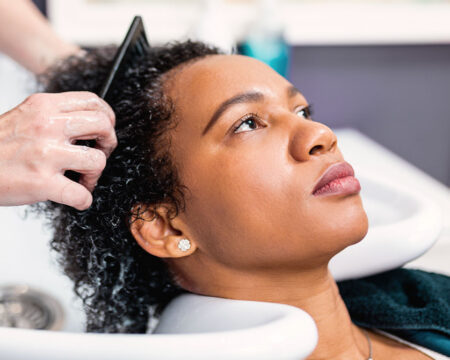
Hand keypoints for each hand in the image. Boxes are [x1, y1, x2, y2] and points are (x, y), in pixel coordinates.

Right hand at [0, 91, 116, 209]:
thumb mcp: (25, 117)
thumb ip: (54, 116)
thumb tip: (88, 124)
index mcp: (44, 106)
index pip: (93, 102)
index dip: (107, 118)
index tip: (105, 131)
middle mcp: (47, 125)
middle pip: (102, 126)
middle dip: (109, 143)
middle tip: (99, 154)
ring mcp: (45, 154)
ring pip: (97, 160)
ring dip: (95, 175)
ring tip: (82, 180)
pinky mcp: (42, 182)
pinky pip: (80, 194)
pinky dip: (83, 200)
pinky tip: (76, 199)